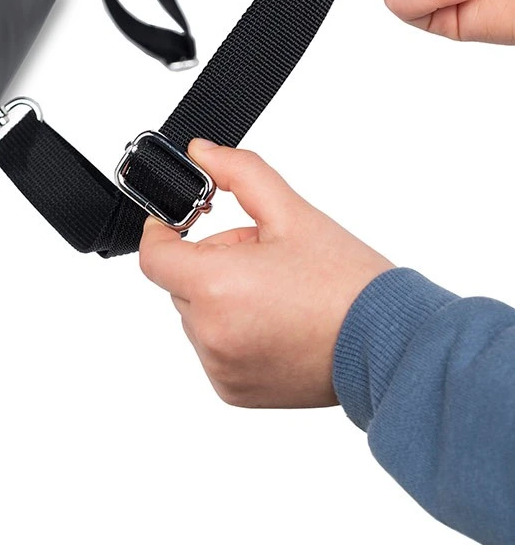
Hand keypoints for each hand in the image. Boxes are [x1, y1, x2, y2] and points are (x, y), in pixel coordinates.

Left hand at [139, 140, 390, 408]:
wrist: (389, 345)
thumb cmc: (347, 283)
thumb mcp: (293, 213)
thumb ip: (240, 173)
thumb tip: (201, 153)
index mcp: (217, 287)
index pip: (155, 257)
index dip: (162, 231)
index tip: (181, 219)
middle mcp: (211, 335)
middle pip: (182, 283)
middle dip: (213, 262)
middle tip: (265, 256)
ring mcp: (220, 368)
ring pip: (198, 316)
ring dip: (222, 298)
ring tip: (279, 293)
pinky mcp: (233, 392)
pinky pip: (214, 349)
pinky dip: (233, 332)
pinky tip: (277, 324)